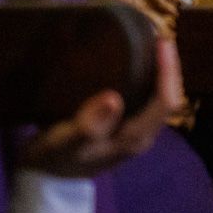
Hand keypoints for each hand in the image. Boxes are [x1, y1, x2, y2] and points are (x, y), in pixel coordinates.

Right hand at [18, 38, 184, 176]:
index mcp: (132, 139)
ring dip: (159, 73)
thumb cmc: (54, 157)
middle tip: (156, 35)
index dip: (168, 71)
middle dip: (168, 68)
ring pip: (158, 99)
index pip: (165, 102)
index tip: (160, 41)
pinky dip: (146, 79)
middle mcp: (140, 137)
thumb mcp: (64, 142)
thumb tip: (113, 99)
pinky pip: (146, 100)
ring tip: (149, 44)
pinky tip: (135, 63)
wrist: (44, 177)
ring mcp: (133, 133)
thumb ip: (88, 126)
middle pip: (167, 98)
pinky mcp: (124, 129)